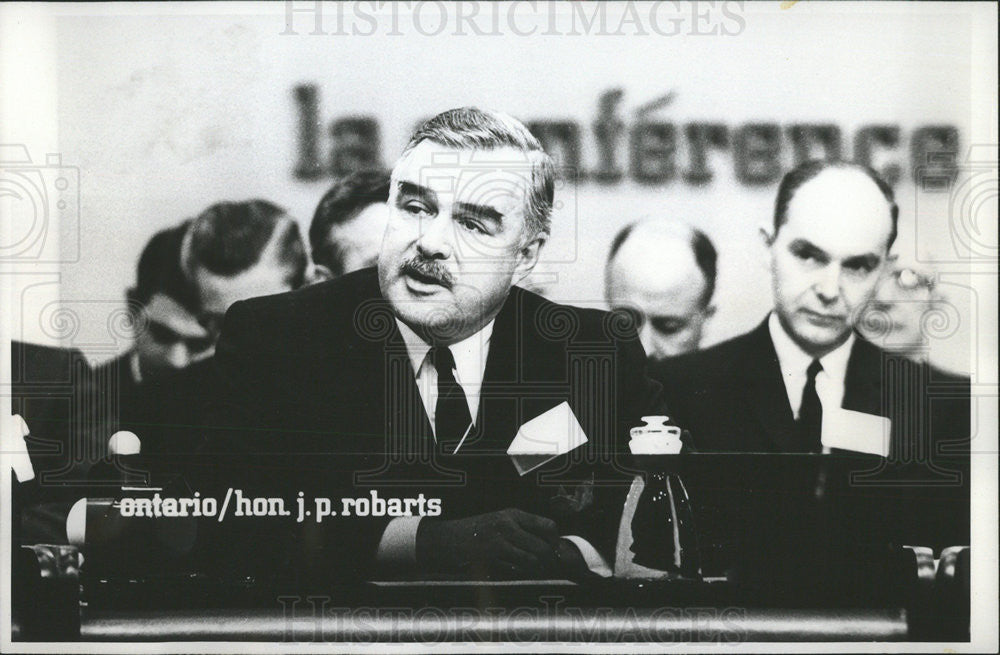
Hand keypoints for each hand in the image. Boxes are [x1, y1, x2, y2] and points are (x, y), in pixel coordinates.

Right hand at [416, 508, 560, 578]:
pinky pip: (515, 569)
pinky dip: (520, 572)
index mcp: (512, 514)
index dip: (555, 540)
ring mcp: (498, 543)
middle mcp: (507, 526)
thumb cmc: (475, 531)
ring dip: (536, 569)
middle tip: (548, 565)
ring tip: (534, 569)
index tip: (554, 547)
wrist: (447, 540)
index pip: (547, 525)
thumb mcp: (499, 520)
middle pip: (543, 547)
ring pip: (531, 561)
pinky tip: (516, 570)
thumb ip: (522, 528)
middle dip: (549, 560)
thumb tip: (548, 542)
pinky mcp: (491, 559)